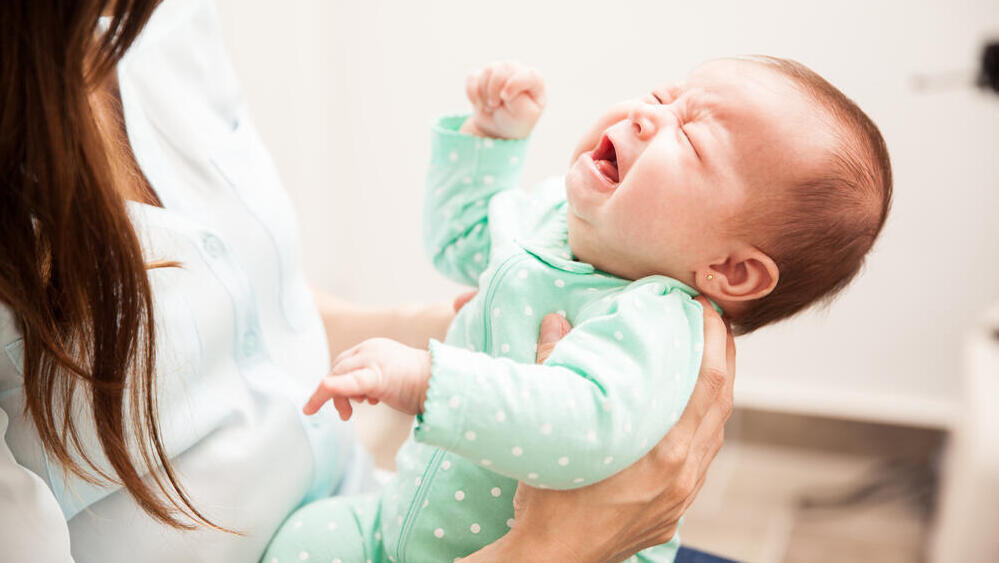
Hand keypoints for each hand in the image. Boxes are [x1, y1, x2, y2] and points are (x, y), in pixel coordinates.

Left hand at [303, 338, 431, 420]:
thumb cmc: (420, 385)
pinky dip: (333, 388)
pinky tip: (322, 393)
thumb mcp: (388, 378)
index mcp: (372, 348)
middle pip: (338, 368)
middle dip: (332, 392)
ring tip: (347, 414)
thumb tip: (356, 396)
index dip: (337, 382)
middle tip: (343, 414)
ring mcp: (372, 359)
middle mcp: (369, 349)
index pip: (344, 362)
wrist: (442, 384)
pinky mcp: (377, 375)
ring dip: (335, 397)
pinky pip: (349, 382)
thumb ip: (370, 381)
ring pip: (338, 375)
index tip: (340, 402)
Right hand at [462, 61, 545, 138]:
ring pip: (487, 71)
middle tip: (495, 105)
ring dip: (484, 93)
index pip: (528, 75)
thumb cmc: (516, 121)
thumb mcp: (524, 115)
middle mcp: (518, 70)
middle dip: (494, 90)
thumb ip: (519, 98)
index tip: (505, 98)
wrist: (498, 128)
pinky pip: (472, 77)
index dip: (513, 85)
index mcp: (535, 80)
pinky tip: (479, 103)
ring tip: (490, 106)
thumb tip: (503, 85)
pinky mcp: (483, 75)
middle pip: (503, 69)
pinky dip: (472, 93)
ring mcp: (500, 70)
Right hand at [464, 297, 735, 561]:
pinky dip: (703, 426)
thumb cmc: (548, 501)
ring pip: (715, 432)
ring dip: (717, 391)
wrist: (551, 561)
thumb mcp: (553, 431)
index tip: (707, 307)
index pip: (708, 381)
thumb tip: (555, 321)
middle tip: (715, 320)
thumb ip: (554, 369)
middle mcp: (683, 473)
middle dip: (723, 356)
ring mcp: (682, 496)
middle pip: (722, 402)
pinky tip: (689, 413)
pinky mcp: (674, 511)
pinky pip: (702, 458)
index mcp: (664, 451)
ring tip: (707, 358)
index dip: (714, 339)